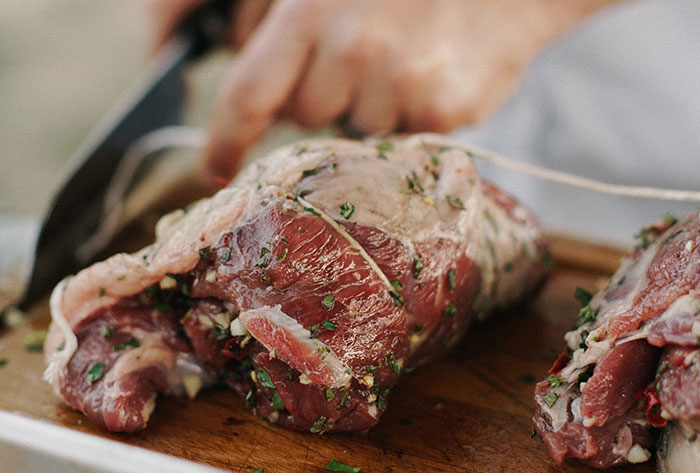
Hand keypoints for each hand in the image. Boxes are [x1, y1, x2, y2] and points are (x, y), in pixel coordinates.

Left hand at [150, 0, 616, 183]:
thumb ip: (281, 26)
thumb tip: (246, 83)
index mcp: (311, 10)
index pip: (248, 95)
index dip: (225, 142)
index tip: (215, 170)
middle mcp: (352, 48)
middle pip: (304, 117)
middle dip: (321, 97)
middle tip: (362, 57)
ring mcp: (399, 84)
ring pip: (354, 135)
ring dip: (370, 108)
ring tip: (404, 62)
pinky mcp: (440, 113)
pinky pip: (400, 144)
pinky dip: (409, 121)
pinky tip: (431, 80)